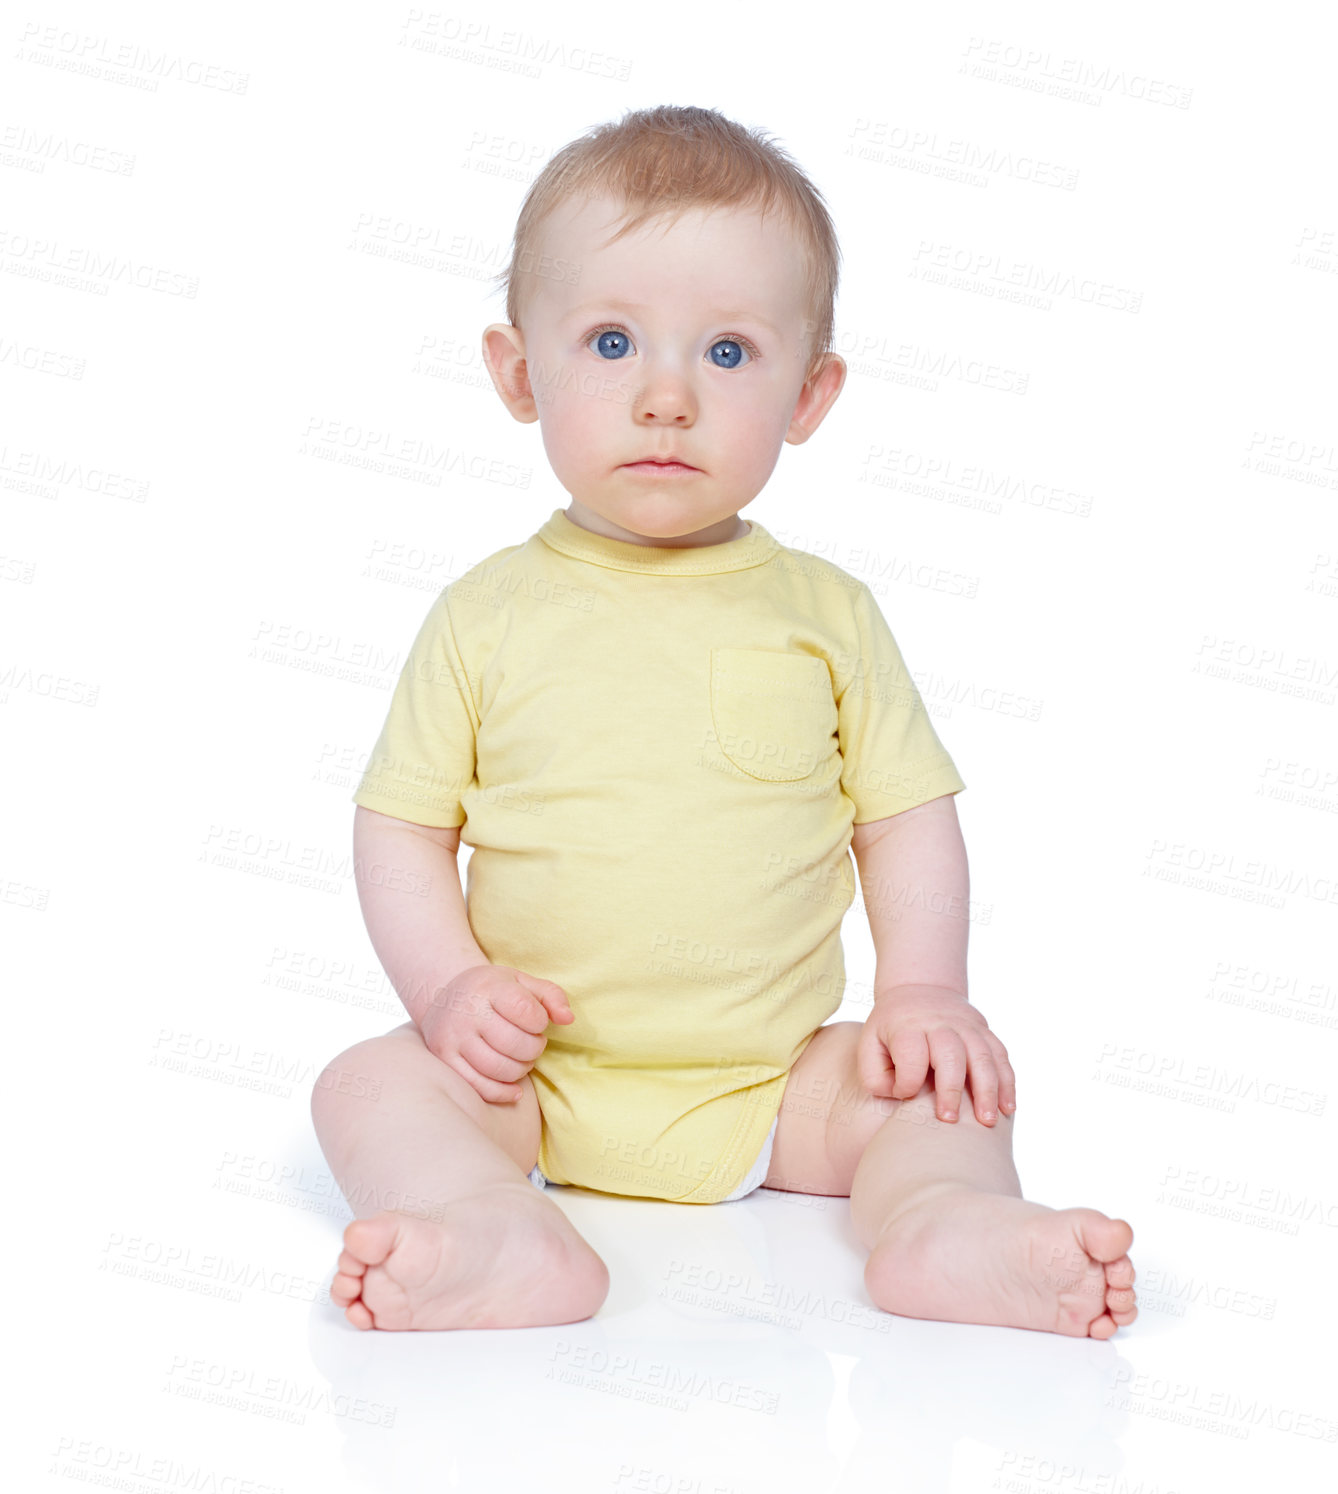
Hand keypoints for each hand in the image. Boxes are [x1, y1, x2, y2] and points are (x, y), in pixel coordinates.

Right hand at [419, 964, 573, 1103]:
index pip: (525, 1010)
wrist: (444, 997)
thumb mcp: (521, 982)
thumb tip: (568, 1019)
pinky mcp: (444, 1060)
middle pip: (514, 1044)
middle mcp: (466, 1012)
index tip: (537, 1022)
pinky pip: (479, 1087)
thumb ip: (551, 996)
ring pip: (498, 1068)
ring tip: (522, 1059)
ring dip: (521, 1069)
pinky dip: (503, 1092)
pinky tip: (515, 1088)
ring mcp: (451, 1038)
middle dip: (534, 1048)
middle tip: (532, 1044)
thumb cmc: (492, 992)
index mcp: (487, 988)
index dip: (540, 1021)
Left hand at [857, 983, 1015, 1124]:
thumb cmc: (891, 1029)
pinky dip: (1006, 1082)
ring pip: (983, 1056)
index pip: (911, 1055)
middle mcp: (939, 1023)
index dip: (907, 1081)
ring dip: (988, 1090)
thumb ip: (875, 1075)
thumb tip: (901, 1097)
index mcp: (907, 1025)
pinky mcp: (984, 1031)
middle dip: (951, 1090)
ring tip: (987, 1122)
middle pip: (951, 1054)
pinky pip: (1000, 1055)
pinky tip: (1008, 1108)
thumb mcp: (869, 1044)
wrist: (919, 989)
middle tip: (949, 1120)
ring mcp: (966, 1025)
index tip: (903, 1096)